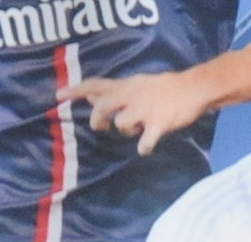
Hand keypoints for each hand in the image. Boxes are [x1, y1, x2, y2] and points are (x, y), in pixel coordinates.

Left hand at [62, 67, 210, 155]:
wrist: (193, 89)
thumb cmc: (164, 88)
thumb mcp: (137, 84)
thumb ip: (115, 92)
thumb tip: (92, 97)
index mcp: (126, 86)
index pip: (95, 84)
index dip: (76, 90)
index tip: (57, 97)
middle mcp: (132, 96)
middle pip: (102, 107)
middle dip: (98, 120)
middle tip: (102, 127)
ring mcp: (145, 110)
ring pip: (121, 125)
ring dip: (126, 132)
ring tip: (137, 131)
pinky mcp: (158, 124)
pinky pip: (144, 143)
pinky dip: (143, 148)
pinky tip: (146, 147)